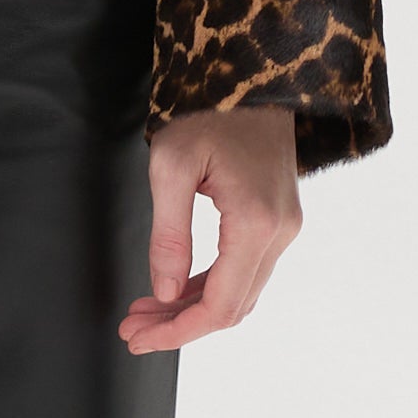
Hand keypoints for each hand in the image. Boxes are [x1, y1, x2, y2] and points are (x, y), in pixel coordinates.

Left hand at [120, 105, 300, 352]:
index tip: (138, 337)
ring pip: (240, 293)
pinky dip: (210, 286)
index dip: (177, 331)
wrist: (251, 80)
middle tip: (132, 327)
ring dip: (193, 308)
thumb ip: (169, 236)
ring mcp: (284, 228)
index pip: (219, 305)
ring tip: (146, 310)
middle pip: (231, 307)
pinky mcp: (279, 221)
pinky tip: (176, 287)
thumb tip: (165, 293)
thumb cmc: (209, 114)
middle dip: (179, 324)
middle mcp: (280, 233)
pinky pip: (246, 271)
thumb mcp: (171, 167)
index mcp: (256, 223)